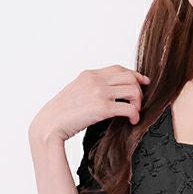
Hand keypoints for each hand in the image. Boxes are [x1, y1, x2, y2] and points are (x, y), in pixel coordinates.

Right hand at [28, 65, 151, 143]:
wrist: (49, 125)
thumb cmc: (60, 114)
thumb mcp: (75, 92)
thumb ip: (90, 88)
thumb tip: (106, 95)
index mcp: (89, 74)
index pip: (118, 68)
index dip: (134, 75)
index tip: (143, 82)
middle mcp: (95, 80)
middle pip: (129, 77)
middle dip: (139, 90)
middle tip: (138, 103)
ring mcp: (99, 93)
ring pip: (133, 90)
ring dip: (138, 102)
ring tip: (135, 113)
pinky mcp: (102, 108)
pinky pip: (129, 108)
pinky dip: (135, 115)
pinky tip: (132, 121)